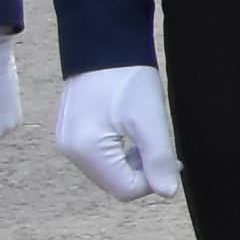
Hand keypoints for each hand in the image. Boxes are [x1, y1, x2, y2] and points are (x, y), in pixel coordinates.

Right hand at [52, 62, 177, 202]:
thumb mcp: (150, 120)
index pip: (125, 190)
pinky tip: (130, 131)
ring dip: (131, 161)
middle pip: (114, 182)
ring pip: (107, 170)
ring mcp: (67, 140)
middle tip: (161, 146)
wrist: (104, 45)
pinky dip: (119, 151)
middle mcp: (69, 150)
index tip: (172, 159)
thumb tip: (167, 193)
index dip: (153, 180)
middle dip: (141, 171)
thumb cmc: (128, 79)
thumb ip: (158, 159)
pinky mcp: (70, 131)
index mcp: (86, 150)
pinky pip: (98, 155)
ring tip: (145, 135)